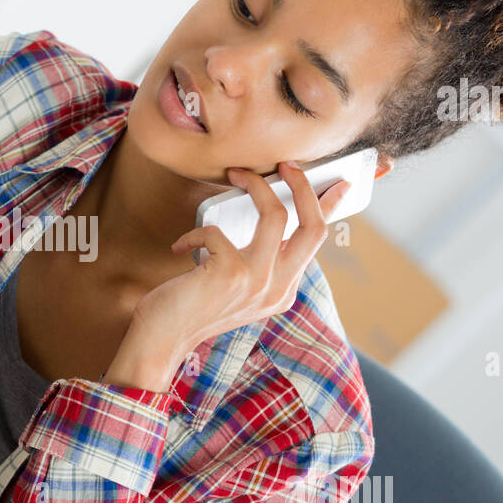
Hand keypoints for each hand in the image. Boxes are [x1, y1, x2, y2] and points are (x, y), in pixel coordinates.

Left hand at [105, 162, 349, 391]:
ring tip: (234, 174)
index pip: (315, 242)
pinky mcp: (231, 274)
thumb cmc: (192, 305)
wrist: (162, 338)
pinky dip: (194, 232)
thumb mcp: (236, 283)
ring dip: (254, 185)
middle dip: (302, 186)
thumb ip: (257, 258)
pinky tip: (180, 247)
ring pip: (275, 216)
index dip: (330, 207)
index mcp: (283, 290)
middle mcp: (277, 289)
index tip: (340, 182)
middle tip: (284, 164)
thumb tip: (267, 211)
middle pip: (313, 227)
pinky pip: (216, 231)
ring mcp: (258, 282)